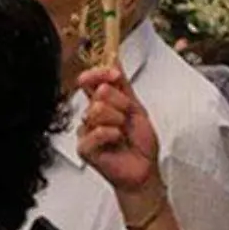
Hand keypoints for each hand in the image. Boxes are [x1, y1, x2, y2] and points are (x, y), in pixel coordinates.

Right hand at [77, 66, 164, 211]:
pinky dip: (112, 134)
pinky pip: (95, 131)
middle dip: (121, 104)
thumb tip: (114, 59)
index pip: (91, 79)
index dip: (100, 73)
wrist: (144, 170)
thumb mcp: (137, 107)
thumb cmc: (140, 143)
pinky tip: (116, 140)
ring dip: (118, 121)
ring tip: (122, 132)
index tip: (114, 75)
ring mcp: (86, 131)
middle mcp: (92, 115)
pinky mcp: (84, 147)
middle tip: (127, 118)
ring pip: (97, 110)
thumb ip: (123, 85)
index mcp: (102, 103)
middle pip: (99, 92)